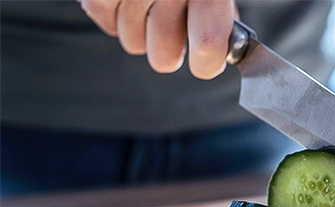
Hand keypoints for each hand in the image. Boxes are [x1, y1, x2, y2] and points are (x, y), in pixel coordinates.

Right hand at [79, 0, 237, 78]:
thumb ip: (221, 12)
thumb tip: (219, 52)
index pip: (208, 47)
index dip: (207, 64)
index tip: (206, 60)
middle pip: (163, 58)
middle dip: (170, 50)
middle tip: (175, 27)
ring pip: (133, 43)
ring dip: (142, 30)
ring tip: (150, 0)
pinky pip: (104, 21)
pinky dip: (115, 15)